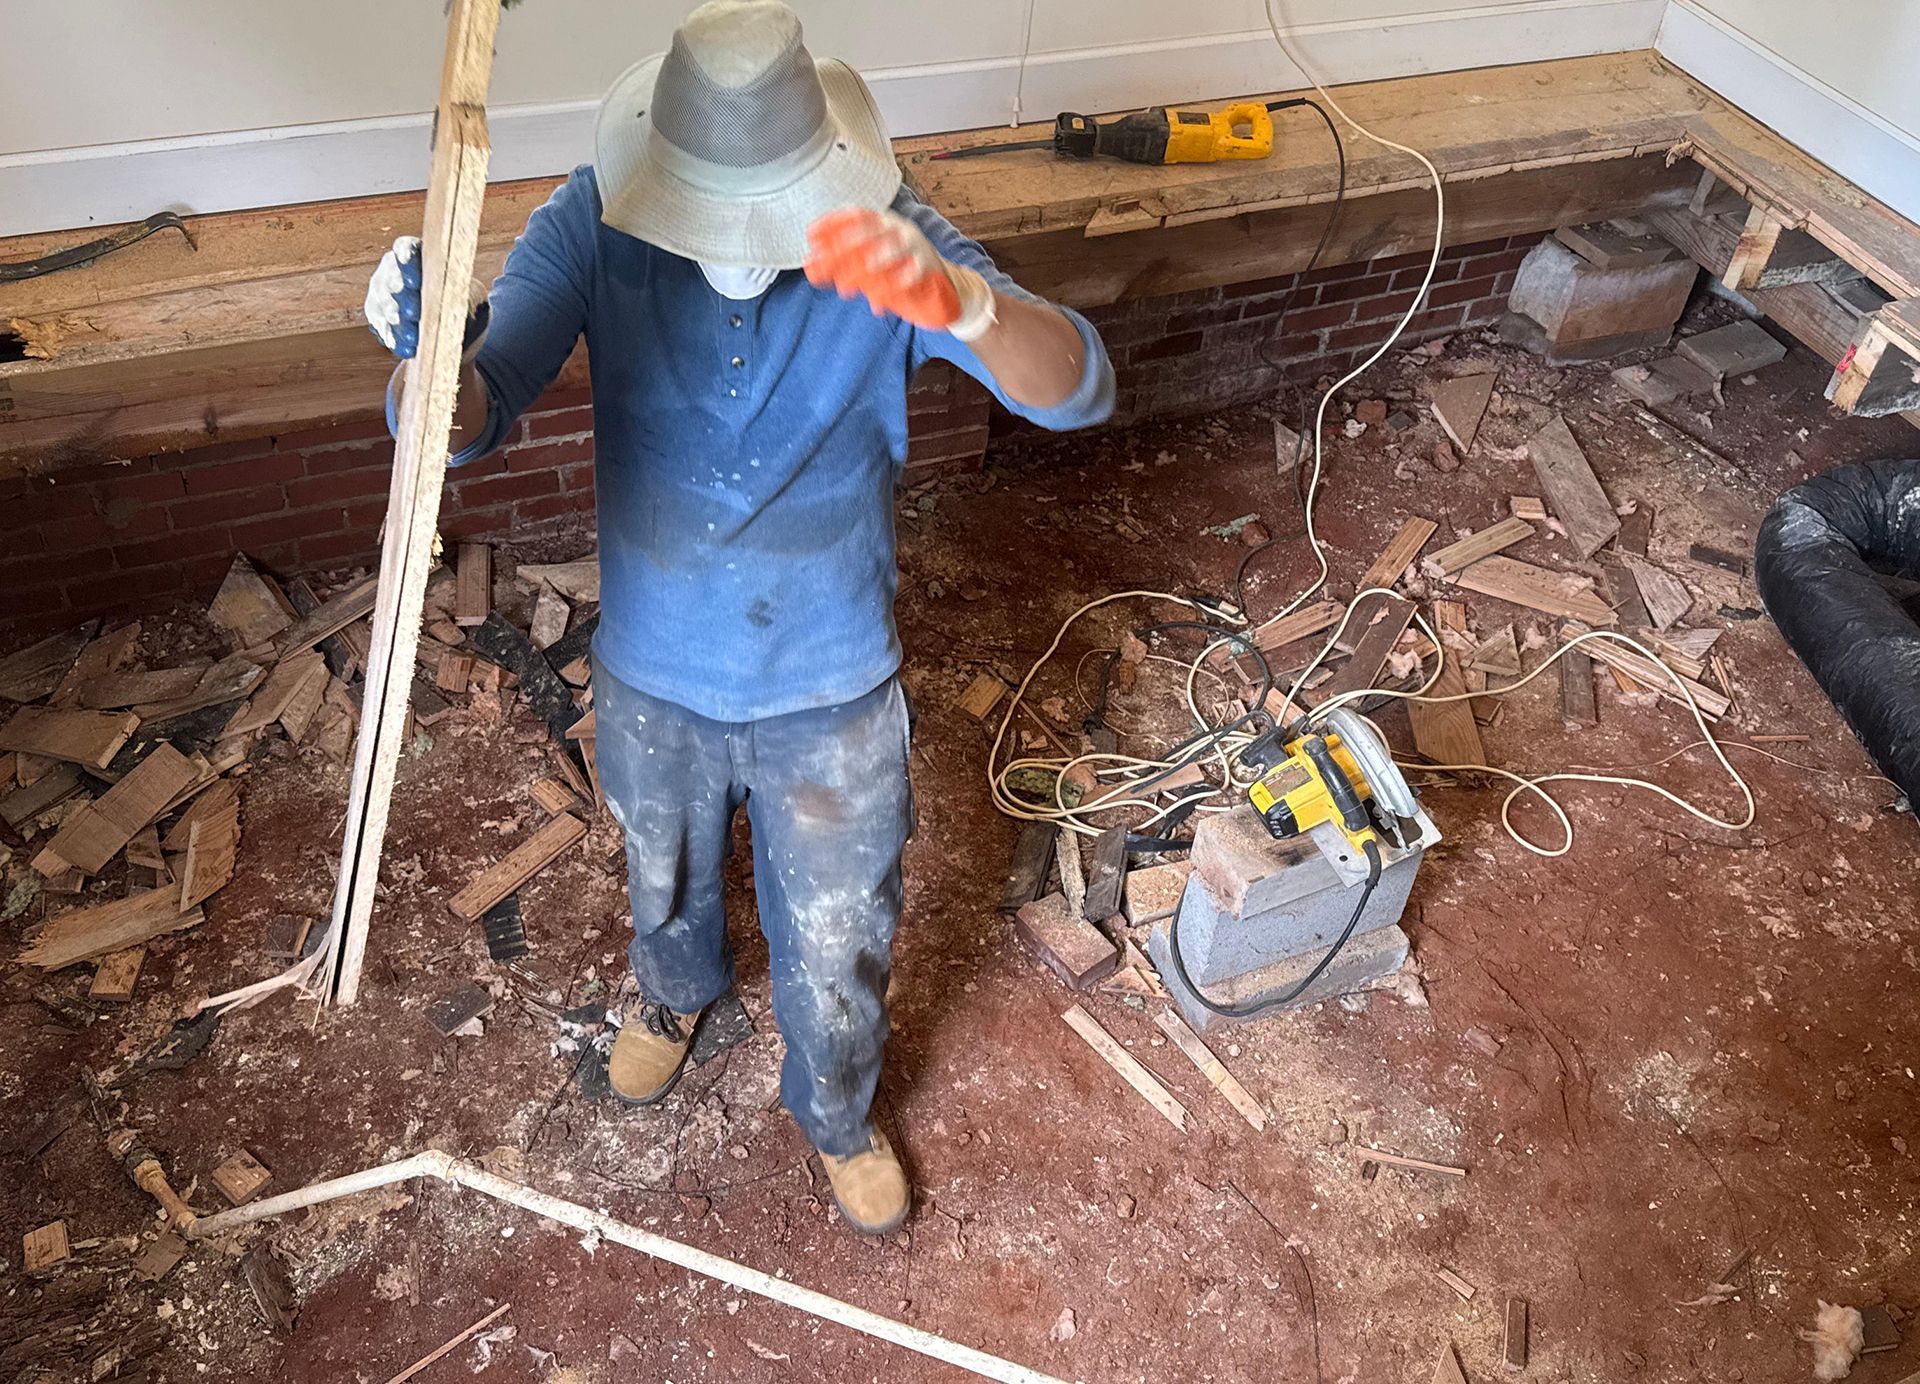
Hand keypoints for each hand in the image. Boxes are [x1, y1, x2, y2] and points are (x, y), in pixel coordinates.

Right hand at [364, 235, 490, 360]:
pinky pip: (380, 325)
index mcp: (419, 255)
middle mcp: (393, 269)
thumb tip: (458, 307)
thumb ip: (464, 300)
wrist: (453, 334)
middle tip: (414, 313)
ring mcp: (381, 291)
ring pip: (382, 303)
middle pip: (390, 278)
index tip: (415, 278)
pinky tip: (403, 347)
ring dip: (397, 322)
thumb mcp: (473, 303)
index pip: (406, 248)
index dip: (407, 259)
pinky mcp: (377, 314)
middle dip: (401, 296)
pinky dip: (392, 337)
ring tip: (413, 338)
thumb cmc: (465, 309)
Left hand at [804, 209, 994, 340]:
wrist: (943, 289)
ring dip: (880, 257)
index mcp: (880, 225)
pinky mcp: (930, 265)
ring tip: (868, 268)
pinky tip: (895, 287)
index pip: (855, 215)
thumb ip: (844, 265)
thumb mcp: (871, 266)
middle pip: (873, 227)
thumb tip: (810, 266)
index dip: (832, 221)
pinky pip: (917, 268)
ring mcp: (915, 245)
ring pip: (896, 245)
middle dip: (851, 239)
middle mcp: (896, 229)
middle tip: (832, 255)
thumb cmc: (899, 273)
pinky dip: (905, 278)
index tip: (811, 233)